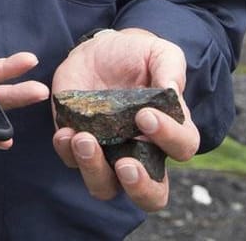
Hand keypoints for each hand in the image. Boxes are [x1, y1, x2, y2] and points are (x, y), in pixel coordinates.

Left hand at [50, 28, 198, 209]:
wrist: (99, 49)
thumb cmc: (137, 56)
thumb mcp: (159, 52)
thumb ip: (171, 68)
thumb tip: (171, 90)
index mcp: (169, 132)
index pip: (181, 149)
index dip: (169, 138)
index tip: (146, 115)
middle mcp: (140, 152)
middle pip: (150, 195)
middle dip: (139, 186)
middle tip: (125, 164)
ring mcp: (108, 152)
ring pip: (104, 186)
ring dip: (94, 169)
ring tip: (83, 139)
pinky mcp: (77, 143)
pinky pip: (71, 160)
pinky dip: (66, 150)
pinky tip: (64, 132)